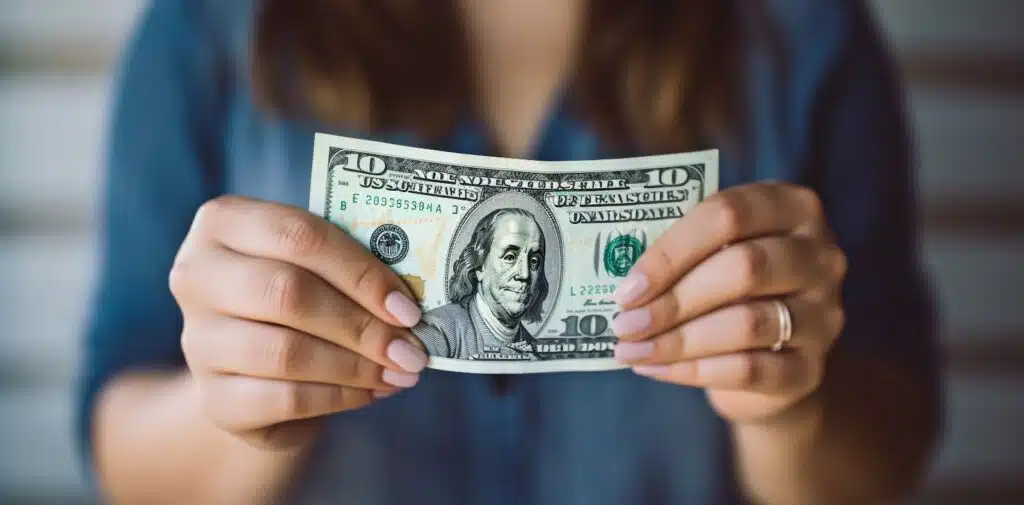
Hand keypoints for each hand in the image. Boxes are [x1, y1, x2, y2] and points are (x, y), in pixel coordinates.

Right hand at [170, 196, 427, 447]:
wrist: (252, 368)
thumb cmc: (298, 298)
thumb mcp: (317, 267)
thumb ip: (352, 268)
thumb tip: (409, 306)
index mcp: (224, 221)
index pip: (298, 234)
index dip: (360, 271)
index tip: (408, 307)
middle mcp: (197, 274)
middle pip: (287, 293)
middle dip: (361, 325)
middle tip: (411, 348)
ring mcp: (198, 339)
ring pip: (286, 352)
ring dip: (356, 365)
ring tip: (400, 371)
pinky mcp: (213, 397)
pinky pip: (285, 398)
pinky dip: (339, 396)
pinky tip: (371, 391)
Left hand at [611, 183, 846, 423]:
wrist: (774, 357)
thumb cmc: (730, 288)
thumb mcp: (713, 253)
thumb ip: (680, 250)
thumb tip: (621, 279)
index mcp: (792, 208)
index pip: (729, 215)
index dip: (672, 250)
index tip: (627, 284)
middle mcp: (820, 257)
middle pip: (743, 268)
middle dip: (673, 299)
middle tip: (624, 322)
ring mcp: (823, 314)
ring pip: (747, 324)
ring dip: (678, 340)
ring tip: (631, 350)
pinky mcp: (811, 369)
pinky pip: (750, 370)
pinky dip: (694, 371)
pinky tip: (656, 369)